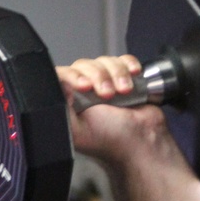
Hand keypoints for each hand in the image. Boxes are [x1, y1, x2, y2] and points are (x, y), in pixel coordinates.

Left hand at [56, 54, 175, 168]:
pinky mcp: (124, 77)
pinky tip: (133, 76)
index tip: (85, 86)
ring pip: (104, 61)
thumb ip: (60, 110)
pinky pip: (123, 60)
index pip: (62, 76)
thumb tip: (58, 85)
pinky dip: (128, 64)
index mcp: (69, 101)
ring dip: (117, 74)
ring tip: (124, 92)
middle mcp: (84, 91)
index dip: (73, 76)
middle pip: (84, 65)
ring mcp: (104, 82)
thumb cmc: (109, 139)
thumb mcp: (76, 130)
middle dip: (98, 76)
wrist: (141, 140)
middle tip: (107, 95)